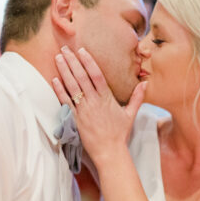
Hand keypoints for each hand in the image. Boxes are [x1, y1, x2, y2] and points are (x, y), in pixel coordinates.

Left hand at [51, 46, 146, 166]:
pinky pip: (66, 102)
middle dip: (72, 61)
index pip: (96, 74)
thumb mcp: (130, 114)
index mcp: (107, 98)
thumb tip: (145, 83)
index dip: (88, 61)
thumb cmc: (119, 134)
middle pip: (81, 77)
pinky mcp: (75, 119)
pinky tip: (54, 79)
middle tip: (64, 48)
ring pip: (72, 86)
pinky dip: (59, 90)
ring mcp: (84, 110)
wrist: (109, 152)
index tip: (82, 50)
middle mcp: (94, 101)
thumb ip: (137, 97)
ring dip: (64, 71)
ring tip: (58, 58)